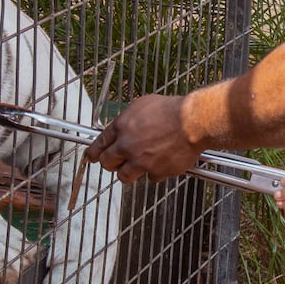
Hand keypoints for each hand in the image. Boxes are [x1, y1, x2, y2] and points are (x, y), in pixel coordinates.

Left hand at [83, 93, 201, 182]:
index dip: (94, 152)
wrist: (193, 122)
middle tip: (115, 163)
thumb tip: (123, 126)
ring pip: (125, 176)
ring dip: (130, 172)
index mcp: (122, 127)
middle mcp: (127, 146)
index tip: (91, 157)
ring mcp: (141, 161)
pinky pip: (151, 178)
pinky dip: (155, 172)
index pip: (100, 144)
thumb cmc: (172, 110)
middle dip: (110, 164)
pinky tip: (162, 163)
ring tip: (138, 166)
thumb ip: (129, 119)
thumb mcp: (143, 105)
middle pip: (108, 163)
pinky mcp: (156, 172)